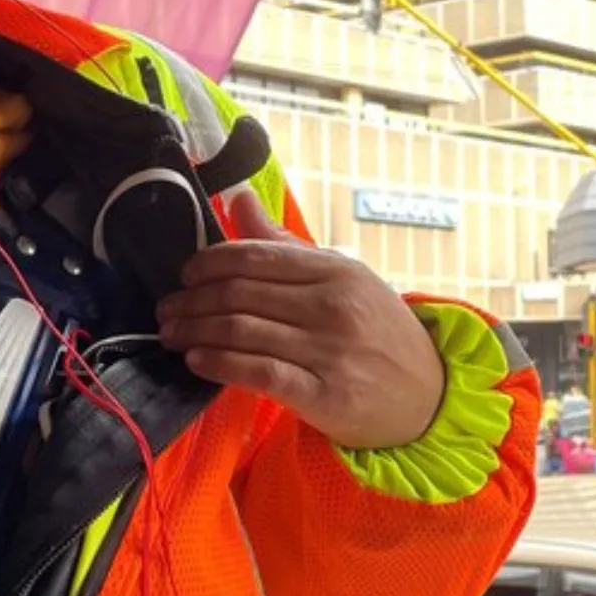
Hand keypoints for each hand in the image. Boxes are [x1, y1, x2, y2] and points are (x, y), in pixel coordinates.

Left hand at [157, 193, 446, 449]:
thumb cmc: (378, 333)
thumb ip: (285, 246)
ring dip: (195, 332)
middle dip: (192, 301)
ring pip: (242, 331)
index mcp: (336, 271)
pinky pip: (258, 373)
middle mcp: (333, 307)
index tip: (185, 275)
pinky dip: (219, 365)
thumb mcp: (342, 280)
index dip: (209, 263)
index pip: (256, 257)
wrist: (429, 397)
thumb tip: (236, 198)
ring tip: (172, 335)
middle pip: (240, 294)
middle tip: (166, 310)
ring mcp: (330, 352)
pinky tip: (197, 362)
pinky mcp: (324, 396)